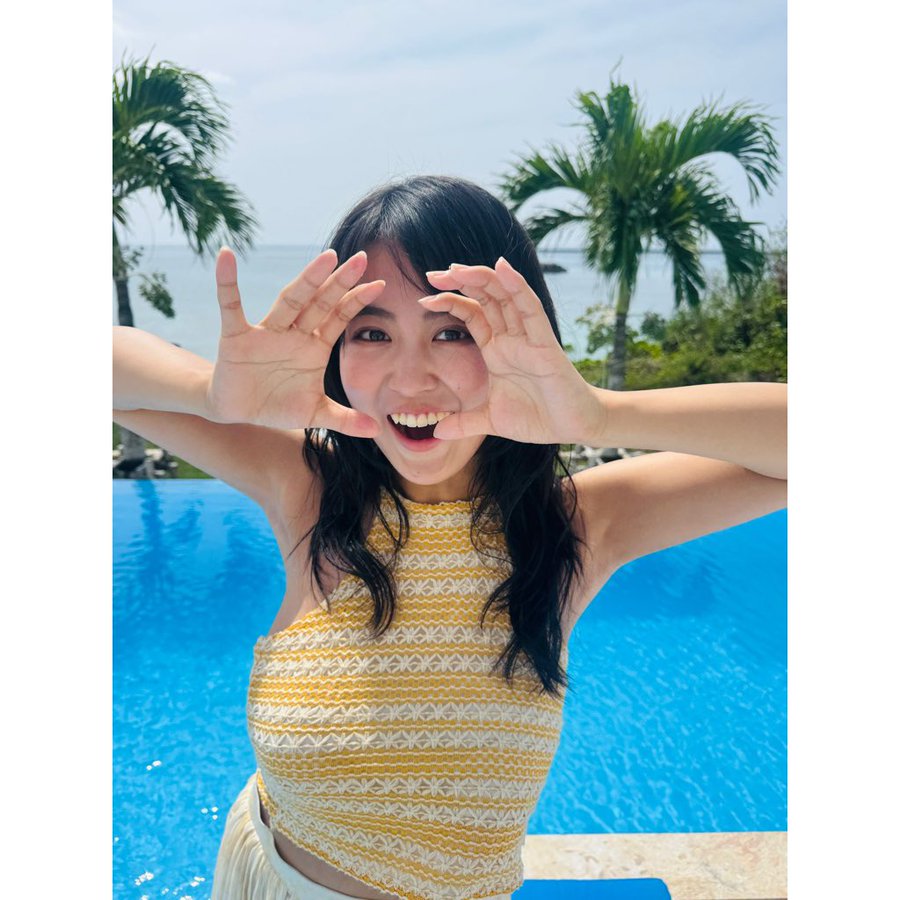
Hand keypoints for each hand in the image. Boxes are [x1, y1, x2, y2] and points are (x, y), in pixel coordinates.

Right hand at [207, 247, 384, 435]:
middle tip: (361, 258)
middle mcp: (293, 333)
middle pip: (320, 303)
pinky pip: (231, 305)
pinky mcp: (236, 336)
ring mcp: (266, 332)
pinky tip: (226, 256)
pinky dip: (227, 282)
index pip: (339, 318)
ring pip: (289, 301)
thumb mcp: (314, 414)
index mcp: (314, 346)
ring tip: (326, 258)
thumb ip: (344, 419)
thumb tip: (376, 429)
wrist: (237, 410)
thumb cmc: (278, 404)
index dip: (357, 302)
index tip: (380, 284)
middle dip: (340, 282)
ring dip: (307, 280)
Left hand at [422, 258, 603, 444]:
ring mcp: (528, 337)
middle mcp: (511, 337)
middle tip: (434, 274)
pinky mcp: (545, 343)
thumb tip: (437, 432)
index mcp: (497, 350)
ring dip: (482, 278)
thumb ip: (464, 423)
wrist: (572, 428)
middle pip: (485, 297)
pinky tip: (501, 268)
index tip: (424, 298)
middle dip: (460, 282)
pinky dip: (516, 286)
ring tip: (458, 268)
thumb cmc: (538, 417)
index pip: (471, 314)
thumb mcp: (490, 421)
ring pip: (505, 296)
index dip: (450, 302)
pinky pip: (529, 308)